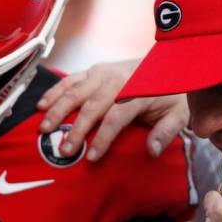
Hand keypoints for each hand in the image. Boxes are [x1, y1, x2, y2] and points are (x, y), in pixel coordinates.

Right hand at [37, 60, 188, 159]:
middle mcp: (117, 79)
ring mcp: (102, 72)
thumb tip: (152, 150)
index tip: (92, 158)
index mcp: (137, 91)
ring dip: (58, 110)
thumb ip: (166, 131)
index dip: (103, 138)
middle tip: (64, 150)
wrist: (168, 63)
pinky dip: (54, 91)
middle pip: (92, 106)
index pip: (116, 117)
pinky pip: (70, 79)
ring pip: (75, 91)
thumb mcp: (179, 113)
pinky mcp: (93, 70)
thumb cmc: (171, 93)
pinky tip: (41, 105)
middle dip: (76, 129)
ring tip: (45, 129)